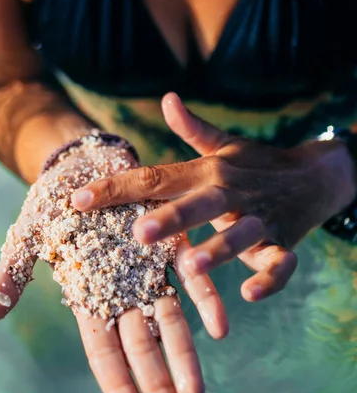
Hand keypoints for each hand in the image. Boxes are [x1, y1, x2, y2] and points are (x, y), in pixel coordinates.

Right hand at [0, 134, 226, 392]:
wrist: (84, 164)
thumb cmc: (53, 202)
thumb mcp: (28, 237)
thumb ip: (13, 273)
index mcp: (89, 296)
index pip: (104, 351)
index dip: (119, 385)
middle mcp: (123, 291)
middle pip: (142, 346)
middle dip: (158, 385)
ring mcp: (149, 270)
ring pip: (170, 320)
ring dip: (184, 355)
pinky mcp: (170, 243)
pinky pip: (191, 275)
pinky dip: (204, 300)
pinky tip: (220, 328)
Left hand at [72, 93, 350, 302]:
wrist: (314, 176)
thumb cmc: (256, 164)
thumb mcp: (224, 146)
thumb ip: (193, 128)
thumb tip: (167, 98)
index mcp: (208, 172)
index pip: (157, 179)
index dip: (117, 188)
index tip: (78, 200)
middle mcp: (231, 193)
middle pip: (198, 205)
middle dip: (170, 219)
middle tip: (139, 233)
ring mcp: (260, 219)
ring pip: (239, 234)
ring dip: (218, 250)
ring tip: (193, 266)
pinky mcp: (283, 242)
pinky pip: (279, 264)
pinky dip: (268, 279)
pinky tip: (248, 294)